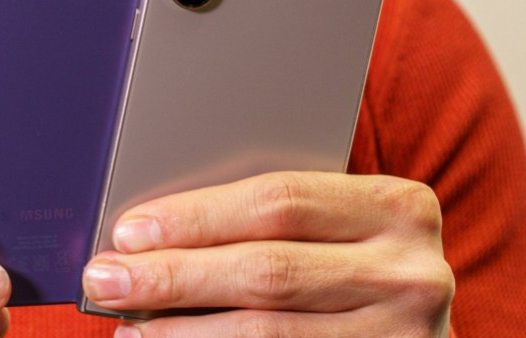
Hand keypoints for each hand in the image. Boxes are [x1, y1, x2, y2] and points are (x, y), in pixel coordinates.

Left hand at [82, 172, 453, 336]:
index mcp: (399, 207)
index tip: (130, 231)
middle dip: (175, 275)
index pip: (279, 202)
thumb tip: (157, 226)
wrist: (418, 332)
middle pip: (267, 270)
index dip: (196, 216)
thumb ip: (277, 216)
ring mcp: (404, 336)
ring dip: (183, 331)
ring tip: (128, 324)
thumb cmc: (362, 266)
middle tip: (107, 278)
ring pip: (266, 332)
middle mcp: (410, 272)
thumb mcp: (342, 226)